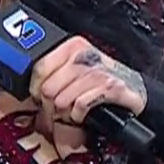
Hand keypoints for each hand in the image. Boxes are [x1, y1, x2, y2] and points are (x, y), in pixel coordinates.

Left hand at [29, 36, 148, 127]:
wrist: (133, 90)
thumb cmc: (100, 82)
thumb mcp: (73, 70)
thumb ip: (51, 74)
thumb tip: (29, 91)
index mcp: (72, 47)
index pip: (39, 67)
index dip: (35, 88)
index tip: (38, 97)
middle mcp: (84, 55)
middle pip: (48, 88)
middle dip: (49, 106)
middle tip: (56, 111)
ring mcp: (98, 71)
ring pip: (62, 100)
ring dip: (64, 114)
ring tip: (71, 113)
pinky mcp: (110, 87)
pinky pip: (80, 106)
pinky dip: (78, 116)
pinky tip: (82, 114)